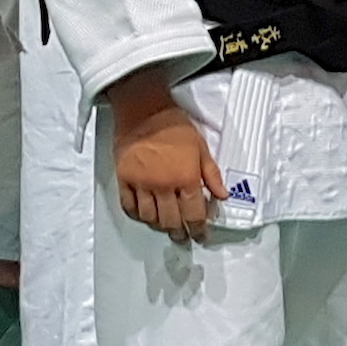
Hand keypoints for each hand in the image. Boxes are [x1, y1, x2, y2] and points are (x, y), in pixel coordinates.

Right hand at [106, 69, 223, 241]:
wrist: (143, 109)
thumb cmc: (174, 124)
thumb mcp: (201, 146)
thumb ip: (212, 174)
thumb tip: (222, 196)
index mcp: (185, 177)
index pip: (194, 214)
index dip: (199, 229)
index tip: (201, 235)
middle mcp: (163, 185)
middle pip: (171, 221)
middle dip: (180, 233)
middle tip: (184, 236)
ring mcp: (141, 184)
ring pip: (150, 218)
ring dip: (160, 226)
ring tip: (166, 227)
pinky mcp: (124, 179)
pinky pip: (129, 207)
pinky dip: (137, 215)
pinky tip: (145, 216)